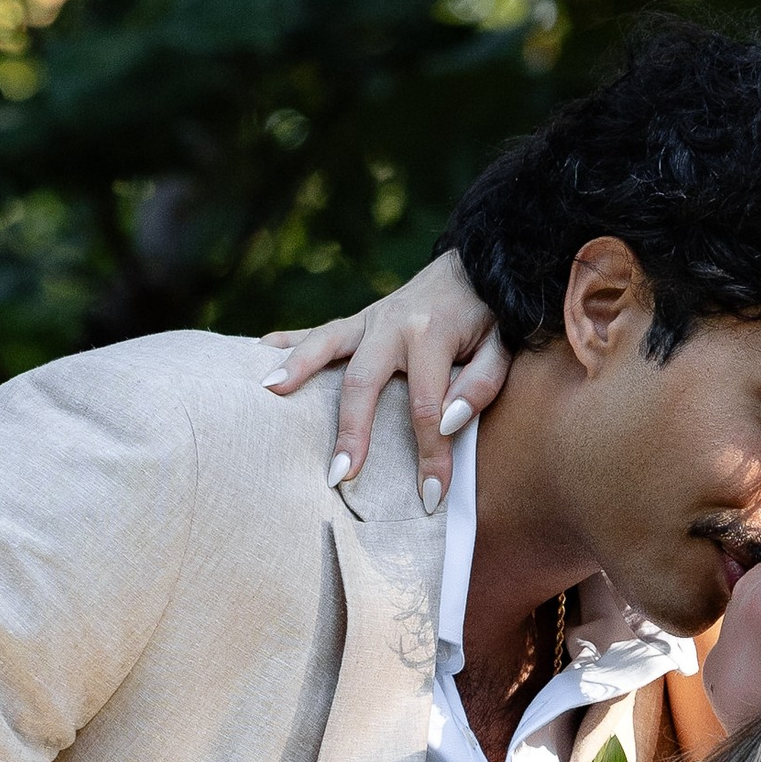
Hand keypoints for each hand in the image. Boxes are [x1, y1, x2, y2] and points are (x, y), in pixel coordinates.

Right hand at [263, 247, 508, 507]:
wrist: (477, 265)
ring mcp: (370, 319)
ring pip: (325, 344)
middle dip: (351, 432)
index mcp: (432, 334)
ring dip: (296, 369)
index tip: (430, 496)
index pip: (428, 407)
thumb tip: (446, 420)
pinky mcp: (359, 320)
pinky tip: (258, 354)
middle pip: (362, 383)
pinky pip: (317, 331)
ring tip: (268, 394)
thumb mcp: (502, 347)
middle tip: (339, 476)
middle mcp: (393, 324)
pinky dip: (286, 342)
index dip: (430, 455)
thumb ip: (480, 383)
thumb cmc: (491, 318)